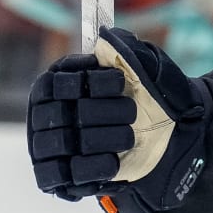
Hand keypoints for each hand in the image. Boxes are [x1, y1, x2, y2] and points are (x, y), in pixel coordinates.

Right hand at [27, 26, 209, 212]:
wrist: (167, 140)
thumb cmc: (151, 98)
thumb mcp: (147, 66)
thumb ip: (126, 48)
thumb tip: (105, 35)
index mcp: (57, 82)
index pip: (57, 81)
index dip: (90, 83)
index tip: (119, 83)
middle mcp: (44, 113)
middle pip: (61, 113)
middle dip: (104, 113)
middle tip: (132, 114)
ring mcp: (48, 146)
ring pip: (63, 143)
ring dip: (104, 139)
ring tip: (129, 138)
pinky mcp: (58, 177)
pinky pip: (62, 175)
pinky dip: (91, 168)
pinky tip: (114, 162)